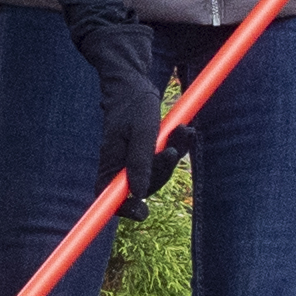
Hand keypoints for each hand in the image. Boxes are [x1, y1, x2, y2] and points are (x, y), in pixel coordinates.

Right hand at [73, 19, 169, 215]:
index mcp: (112, 161)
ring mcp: (133, 157)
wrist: (134, 82)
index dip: (124, 209)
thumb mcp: (141, 131)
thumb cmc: (134, 103)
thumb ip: (141, 161)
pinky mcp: (145, 149)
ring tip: (184, 131)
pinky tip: (186, 130)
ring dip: (175, 154)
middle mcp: (120, 163)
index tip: (142, 213)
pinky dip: (177, 146)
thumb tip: (139, 194)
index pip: (109, 195)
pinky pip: (163, 157)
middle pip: (142, 186)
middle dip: (163, 171)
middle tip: (173, 150)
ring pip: (156, 171)